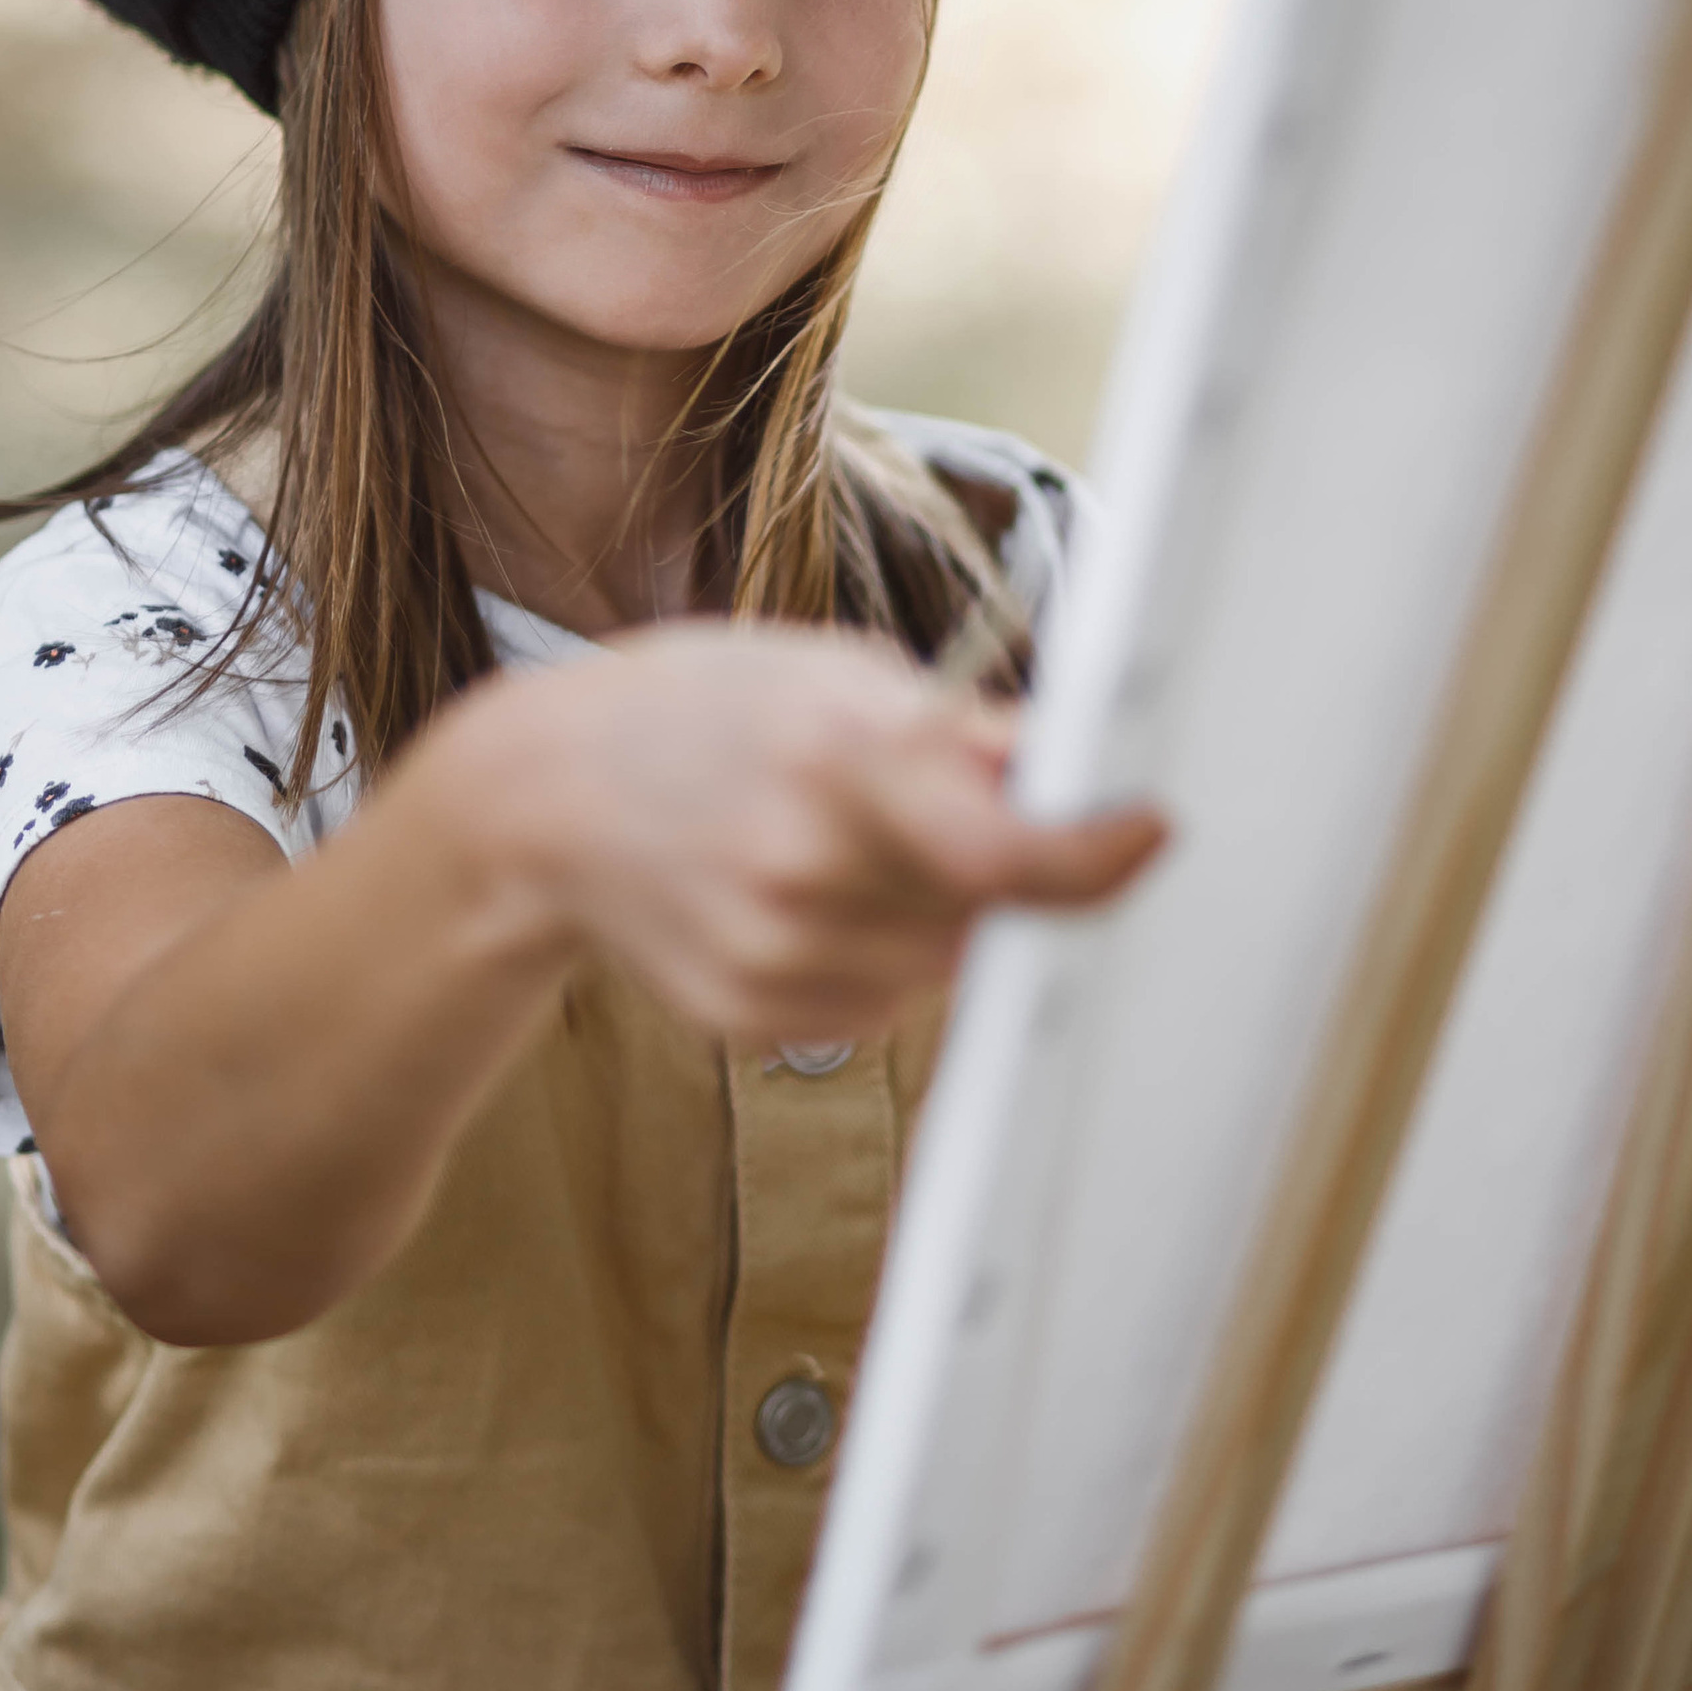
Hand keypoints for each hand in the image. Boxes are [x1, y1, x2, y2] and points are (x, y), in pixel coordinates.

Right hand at [426, 621, 1165, 1048]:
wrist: (544, 798)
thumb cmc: (702, 709)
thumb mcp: (827, 671)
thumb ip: (959, 732)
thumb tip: (1075, 763)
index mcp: (835, 758)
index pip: (1005, 850)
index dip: (1093, 855)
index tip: (1146, 829)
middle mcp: (804, 868)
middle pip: (986, 908)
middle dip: (998, 862)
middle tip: (939, 804)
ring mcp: (773, 956)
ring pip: (941, 965)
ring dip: (936, 913)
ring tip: (844, 842)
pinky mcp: (751, 1018)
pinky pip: (879, 1006)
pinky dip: (875, 956)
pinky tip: (803, 894)